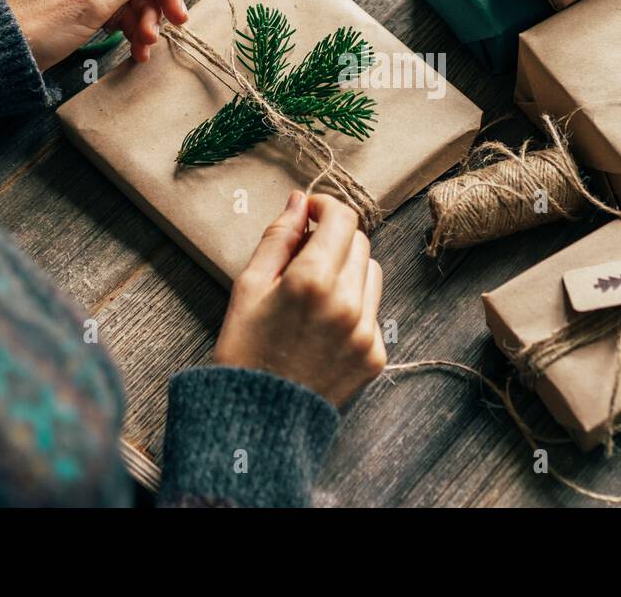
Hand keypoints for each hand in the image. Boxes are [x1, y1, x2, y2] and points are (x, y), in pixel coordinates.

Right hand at [214, 192, 386, 406]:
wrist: (258, 420)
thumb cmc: (244, 349)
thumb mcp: (248, 286)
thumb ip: (278, 237)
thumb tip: (299, 200)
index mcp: (312, 280)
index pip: (343, 218)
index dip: (325, 206)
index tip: (310, 212)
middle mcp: (347, 303)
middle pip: (359, 242)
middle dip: (334, 239)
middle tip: (304, 256)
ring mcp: (365, 332)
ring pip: (371, 273)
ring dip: (348, 270)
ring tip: (315, 293)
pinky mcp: (375, 355)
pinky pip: (374, 311)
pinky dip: (353, 307)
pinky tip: (322, 326)